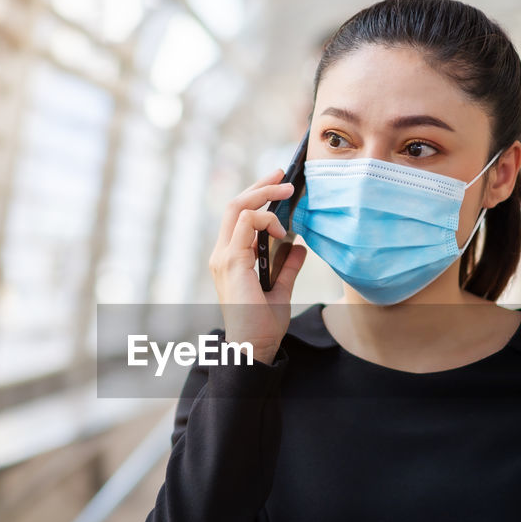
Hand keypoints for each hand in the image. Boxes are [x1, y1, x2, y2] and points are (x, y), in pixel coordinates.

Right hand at [208, 168, 308, 364]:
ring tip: (288, 193)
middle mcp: (222, 254)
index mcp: (230, 258)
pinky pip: (246, 225)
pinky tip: (282, 230)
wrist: (254, 347)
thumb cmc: (262, 324)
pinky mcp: (231, 262)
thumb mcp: (281, 290)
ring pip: (237, 208)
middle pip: (235, 205)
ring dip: (264, 195)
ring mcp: (224, 257)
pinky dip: (265, 219)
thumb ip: (287, 267)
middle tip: (284, 174)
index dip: (258, 195)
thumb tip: (299, 247)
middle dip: (260, 185)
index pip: (238, 216)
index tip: (280, 184)